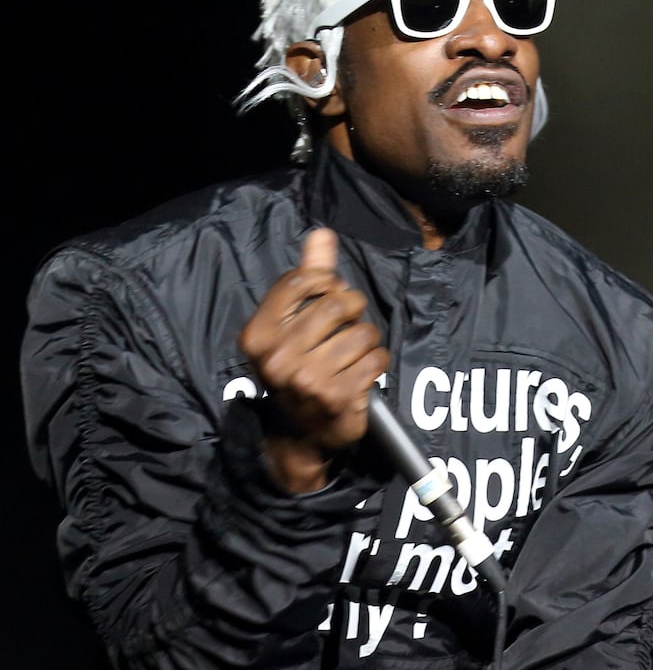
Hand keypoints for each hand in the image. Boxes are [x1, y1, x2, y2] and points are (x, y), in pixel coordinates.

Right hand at [237, 228, 389, 492]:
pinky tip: (362, 373)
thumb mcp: (290, 325)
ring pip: (362, 332)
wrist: (300, 435)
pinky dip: (377, 362)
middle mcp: (277, 357)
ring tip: (353, 355)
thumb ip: (307, 278)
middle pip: (336, 304)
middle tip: (347, 327)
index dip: (325, 282)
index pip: (300, 281)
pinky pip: (376, 359)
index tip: (330, 295)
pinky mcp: (339, 397)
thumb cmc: (297, 369)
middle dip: (352, 311)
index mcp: (258, 335)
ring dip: (367, 341)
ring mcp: (308, 380)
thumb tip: (322, 234)